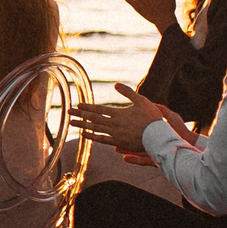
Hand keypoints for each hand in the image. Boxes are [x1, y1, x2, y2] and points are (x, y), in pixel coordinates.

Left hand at [72, 83, 186, 155]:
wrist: (158, 136)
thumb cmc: (151, 117)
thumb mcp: (141, 100)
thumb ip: (128, 92)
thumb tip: (115, 84)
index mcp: (118, 113)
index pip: (98, 109)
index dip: (87, 107)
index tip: (77, 105)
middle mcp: (114, 123)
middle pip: (93, 118)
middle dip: (79, 115)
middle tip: (68, 112)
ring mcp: (115, 134)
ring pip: (95, 129)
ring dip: (82, 125)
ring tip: (71, 123)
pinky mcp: (119, 143)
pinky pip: (102, 139)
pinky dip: (92, 136)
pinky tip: (84, 135)